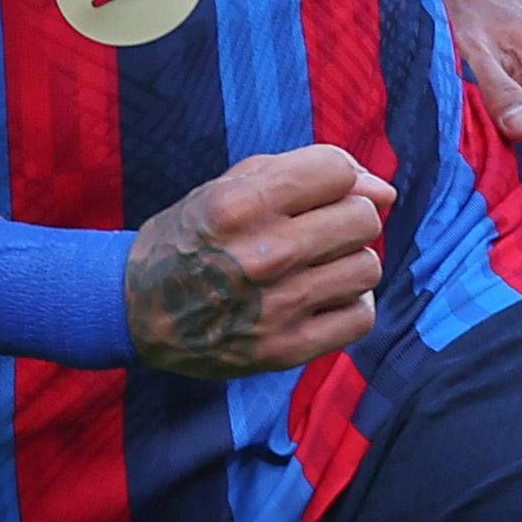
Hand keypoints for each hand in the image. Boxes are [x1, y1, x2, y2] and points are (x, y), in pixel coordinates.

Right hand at [127, 144, 393, 377]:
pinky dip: (350, 304)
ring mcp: (276, 306)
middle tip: (318, 231)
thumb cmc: (191, 238)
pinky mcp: (285, 349)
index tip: (315, 194)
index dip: (334, 178)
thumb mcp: (229, 187)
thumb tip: (384, 190)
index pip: (337, 172)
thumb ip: (306, 172)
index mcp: (240, 205)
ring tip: (318, 266)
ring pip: (367, 267)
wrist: (137, 309)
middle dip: (348, 216)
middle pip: (362, 219)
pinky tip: (323, 298)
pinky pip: (361, 317)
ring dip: (350, 261)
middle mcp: (262, 254)